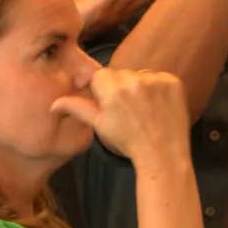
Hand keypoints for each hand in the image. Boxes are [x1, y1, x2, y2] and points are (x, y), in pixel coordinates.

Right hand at [50, 68, 189, 166]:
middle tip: (128, 109)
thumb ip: (77, 108)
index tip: (110, 104)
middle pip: (120, 73)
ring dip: (139, 86)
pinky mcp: (173, 82)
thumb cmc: (127, 141)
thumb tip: (54, 104)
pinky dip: (158, 88)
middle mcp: (133, 80)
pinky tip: (158, 106)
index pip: (101, 75)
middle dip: (121, 86)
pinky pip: (159, 77)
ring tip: (144, 109)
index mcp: (112, 89)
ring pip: (139, 74)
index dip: (103, 89)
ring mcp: (155, 80)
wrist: (162, 154)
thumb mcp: (99, 126)